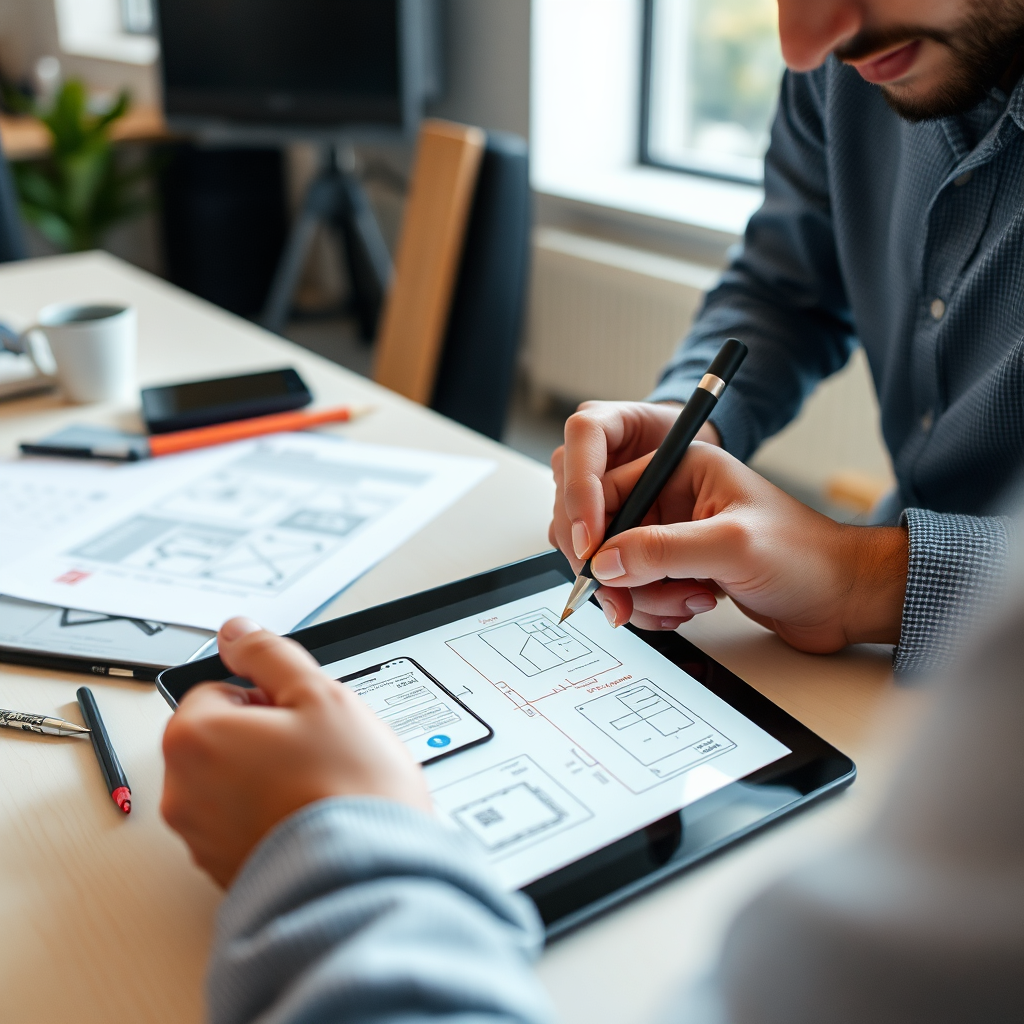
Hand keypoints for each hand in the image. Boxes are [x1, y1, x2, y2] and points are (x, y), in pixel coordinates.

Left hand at [161, 618, 430, 887]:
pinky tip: (311, 815)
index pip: (218, 689)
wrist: (367, 875)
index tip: (301, 714)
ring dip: (266, 775)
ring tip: (317, 785)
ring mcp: (200, 836)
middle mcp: (183, 790)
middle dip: (262, 735)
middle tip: (314, 747)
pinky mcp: (223, 869)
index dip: (268, 695)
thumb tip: (237, 631)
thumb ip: (270, 653)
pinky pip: (241, 823)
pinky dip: (269, 815)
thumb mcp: (319, 693)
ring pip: (230, 781)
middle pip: (220, 736)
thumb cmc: (346, 786)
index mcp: (196, 738)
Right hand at [553, 435, 907, 651]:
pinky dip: (657, 607)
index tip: (590, 567)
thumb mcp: (730, 546)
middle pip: (608, 535)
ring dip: (646, 596)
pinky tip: (694, 606)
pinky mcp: (682, 569)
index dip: (593, 530)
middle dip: (620, 574)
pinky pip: (642, 590)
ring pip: (622, 570)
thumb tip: (603, 561)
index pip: (610, 490)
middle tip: (632, 602)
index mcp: (682, 469)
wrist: (843, 598)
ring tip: (690, 600)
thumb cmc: (805, 556)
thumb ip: (661, 550)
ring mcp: (677, 536)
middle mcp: (674, 499)